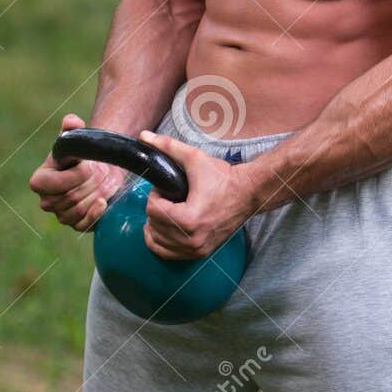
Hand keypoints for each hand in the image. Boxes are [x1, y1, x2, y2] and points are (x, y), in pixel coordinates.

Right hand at [28, 114, 127, 231]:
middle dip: (89, 184)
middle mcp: (46, 200)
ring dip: (95, 195)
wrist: (98, 170)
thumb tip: (71, 121)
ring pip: (76, 210)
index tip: (88, 165)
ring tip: (105, 182)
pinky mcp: (76, 224)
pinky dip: (94, 215)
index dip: (71, 176)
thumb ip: (72, 127)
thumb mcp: (77, 139)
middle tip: (102, 171)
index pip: (49, 184)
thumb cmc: (82, 155)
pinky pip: (82, 226)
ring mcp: (60, 214)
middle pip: (67, 198)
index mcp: (40, 180)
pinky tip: (104, 203)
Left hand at [138, 130, 256, 259]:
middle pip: (153, 226)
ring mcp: (196, 249)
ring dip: (157, 225)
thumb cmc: (223, 177)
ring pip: (157, 242)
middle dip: (156, 209)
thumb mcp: (195, 158)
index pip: (153, 211)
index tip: (166, 188)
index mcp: (189, 219)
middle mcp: (192, 239)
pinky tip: (165, 227)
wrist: (247, 193)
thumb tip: (143, 137)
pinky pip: (167, 254)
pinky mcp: (200, 253)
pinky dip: (161, 242)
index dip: (155, 196)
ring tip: (169, 210)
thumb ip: (167, 147)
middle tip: (169, 197)